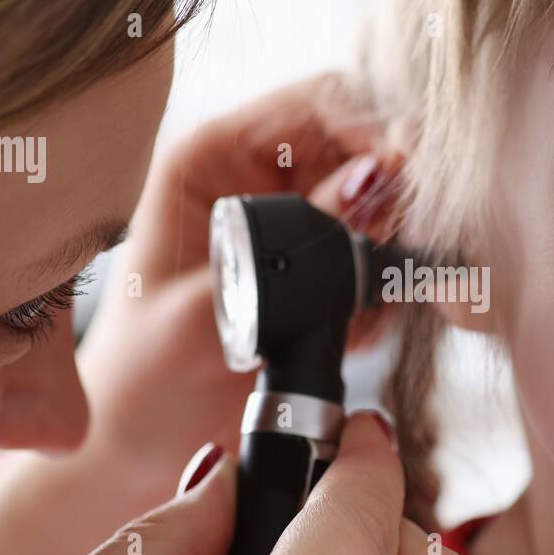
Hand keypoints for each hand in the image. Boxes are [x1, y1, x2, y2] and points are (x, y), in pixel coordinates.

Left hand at [0, 74, 404, 554]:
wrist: (143, 451)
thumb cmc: (145, 380)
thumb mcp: (208, 312)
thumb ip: (292, 247)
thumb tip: (373, 182)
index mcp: (210, 158)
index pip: (314, 103)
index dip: (371, 125)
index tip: (407, 173)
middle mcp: (259, 179)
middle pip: (361, 143)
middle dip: (397, 191)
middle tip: (410, 243)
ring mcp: (294, 226)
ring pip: (383, 203)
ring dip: (397, 248)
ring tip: (382, 303)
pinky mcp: (320, 272)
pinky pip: (382, 259)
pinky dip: (386, 291)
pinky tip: (355, 333)